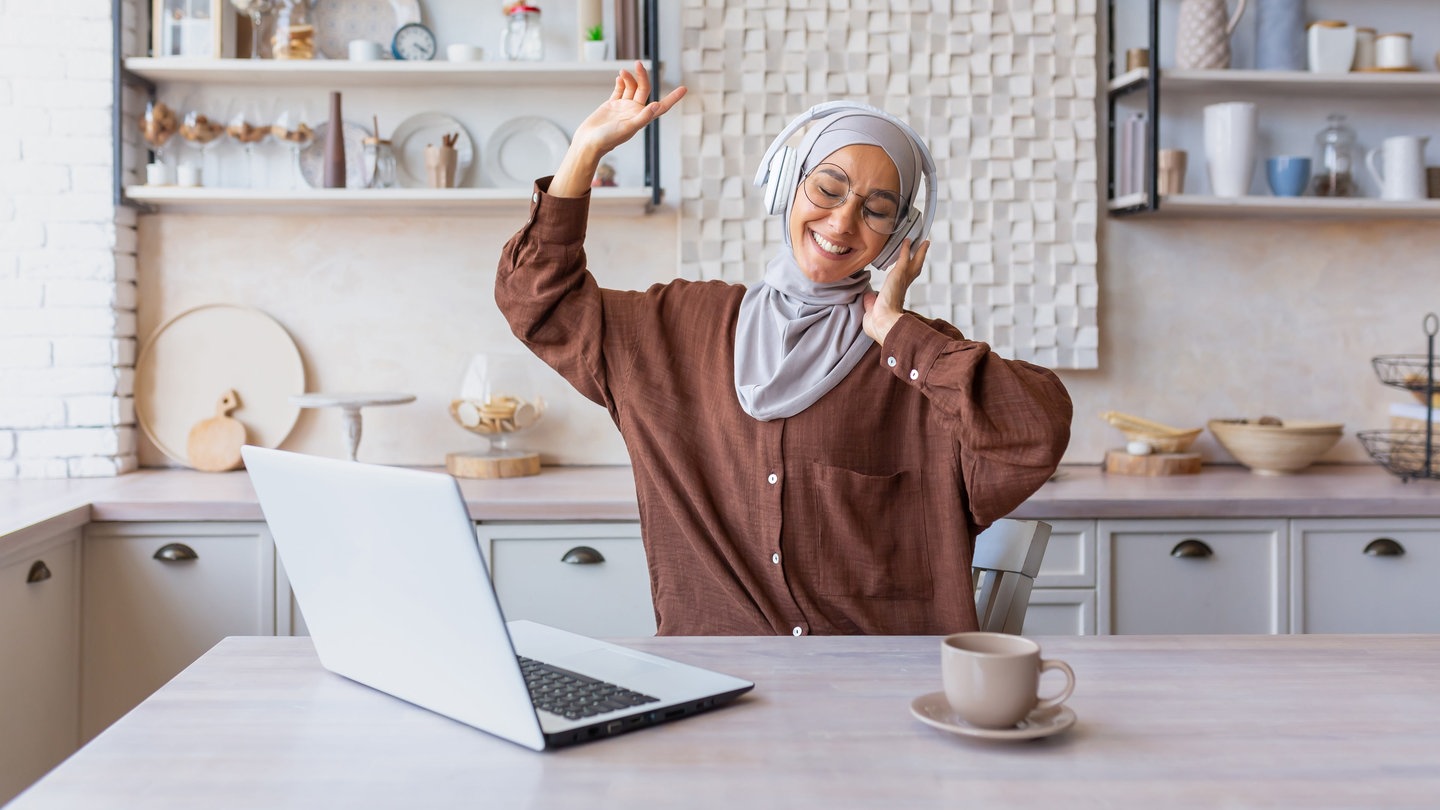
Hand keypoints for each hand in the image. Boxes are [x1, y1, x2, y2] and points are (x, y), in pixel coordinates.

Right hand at [549, 62, 686, 196]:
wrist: (588, 142)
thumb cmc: (608, 140)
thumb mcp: (627, 128)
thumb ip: (642, 118)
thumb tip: (657, 105)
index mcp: (642, 118)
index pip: (662, 106)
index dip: (673, 98)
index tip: (684, 88)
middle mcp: (635, 111)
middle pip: (644, 89)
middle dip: (642, 76)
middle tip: (638, 63)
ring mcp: (623, 107)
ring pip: (631, 87)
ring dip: (629, 77)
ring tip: (622, 72)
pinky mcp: (612, 105)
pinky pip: (620, 90)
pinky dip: (621, 82)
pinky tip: (620, 77)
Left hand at [862, 239, 929, 345]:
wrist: (883, 323)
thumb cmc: (878, 324)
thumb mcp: (871, 312)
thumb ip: (870, 303)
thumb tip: (869, 298)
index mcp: (897, 298)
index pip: (904, 282)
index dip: (908, 274)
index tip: (910, 268)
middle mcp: (903, 288)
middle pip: (915, 269)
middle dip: (919, 259)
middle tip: (924, 249)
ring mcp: (903, 281)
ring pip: (914, 262)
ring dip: (919, 252)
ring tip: (923, 242)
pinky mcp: (899, 275)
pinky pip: (903, 258)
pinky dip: (906, 249)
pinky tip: (907, 240)